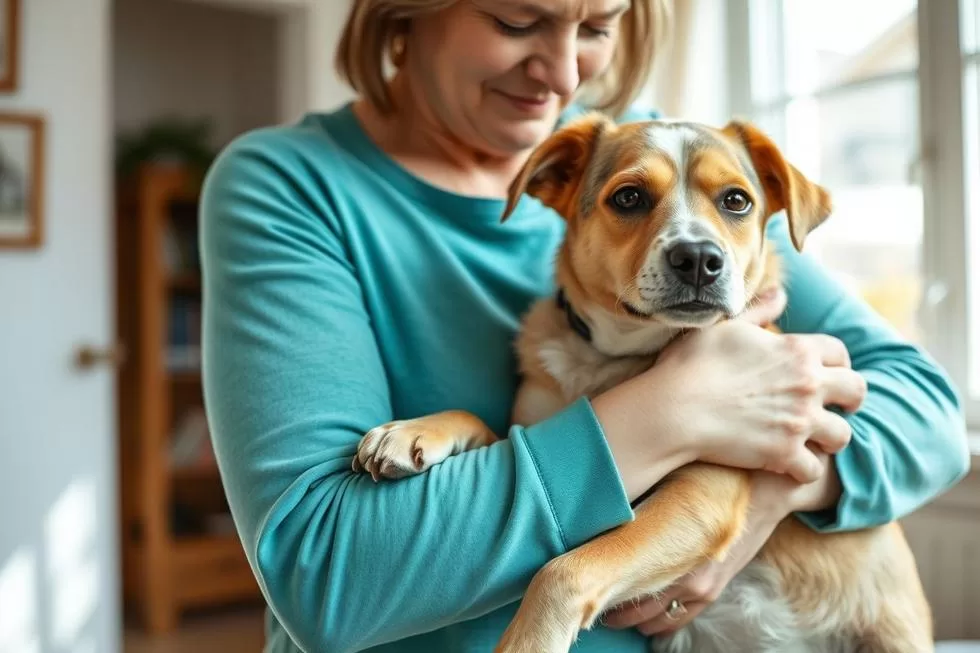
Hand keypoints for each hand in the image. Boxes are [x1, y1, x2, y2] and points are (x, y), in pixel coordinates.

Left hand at [602, 455, 841, 635]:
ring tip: (607, 608)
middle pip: (635, 604)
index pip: (623, 575)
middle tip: (585, 596)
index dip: (597, 581)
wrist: (768, 489)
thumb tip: (597, 490)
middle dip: (609, 603)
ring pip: (654, 618)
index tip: (574, 579)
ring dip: (630, 617)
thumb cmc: (716, 473)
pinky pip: (678, 620)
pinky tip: (638, 617)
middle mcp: (685, 574)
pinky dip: (656, 622)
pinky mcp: (713, 590)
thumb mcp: (673, 475)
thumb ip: (639, 491)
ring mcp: (701, 586)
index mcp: (671, 545)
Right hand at [648, 298, 865, 482]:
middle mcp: (808, 384)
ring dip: (830, 438)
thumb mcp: (727, 327)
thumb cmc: (694, 363)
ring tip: (816, 441)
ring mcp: (800, 421)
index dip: (837, 362)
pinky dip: (803, 469)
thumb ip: (760, 311)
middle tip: (839, 408)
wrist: (675, 408)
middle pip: (856, 391)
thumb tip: (781, 292)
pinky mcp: (785, 454)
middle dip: (851, 400)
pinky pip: (814, 469)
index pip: (840, 351)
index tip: (829, 372)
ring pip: (843, 434)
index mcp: (798, 350)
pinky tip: (791, 466)